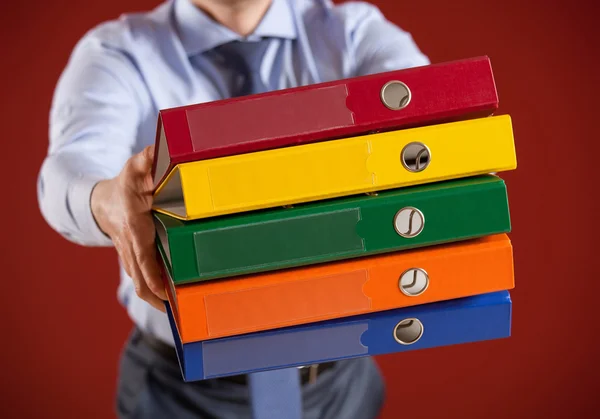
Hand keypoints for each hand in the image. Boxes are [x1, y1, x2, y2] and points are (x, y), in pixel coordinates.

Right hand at [91, 145, 165, 311]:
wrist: (103, 202)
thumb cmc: (125, 185)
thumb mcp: (135, 167)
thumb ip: (146, 160)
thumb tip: (157, 150)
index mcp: (133, 226)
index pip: (141, 254)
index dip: (151, 273)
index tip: (163, 291)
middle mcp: (130, 246)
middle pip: (141, 278)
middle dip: (158, 297)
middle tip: (181, 312)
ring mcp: (131, 257)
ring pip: (142, 284)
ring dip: (159, 301)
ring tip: (183, 317)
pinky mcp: (134, 262)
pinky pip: (145, 282)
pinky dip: (157, 296)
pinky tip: (176, 306)